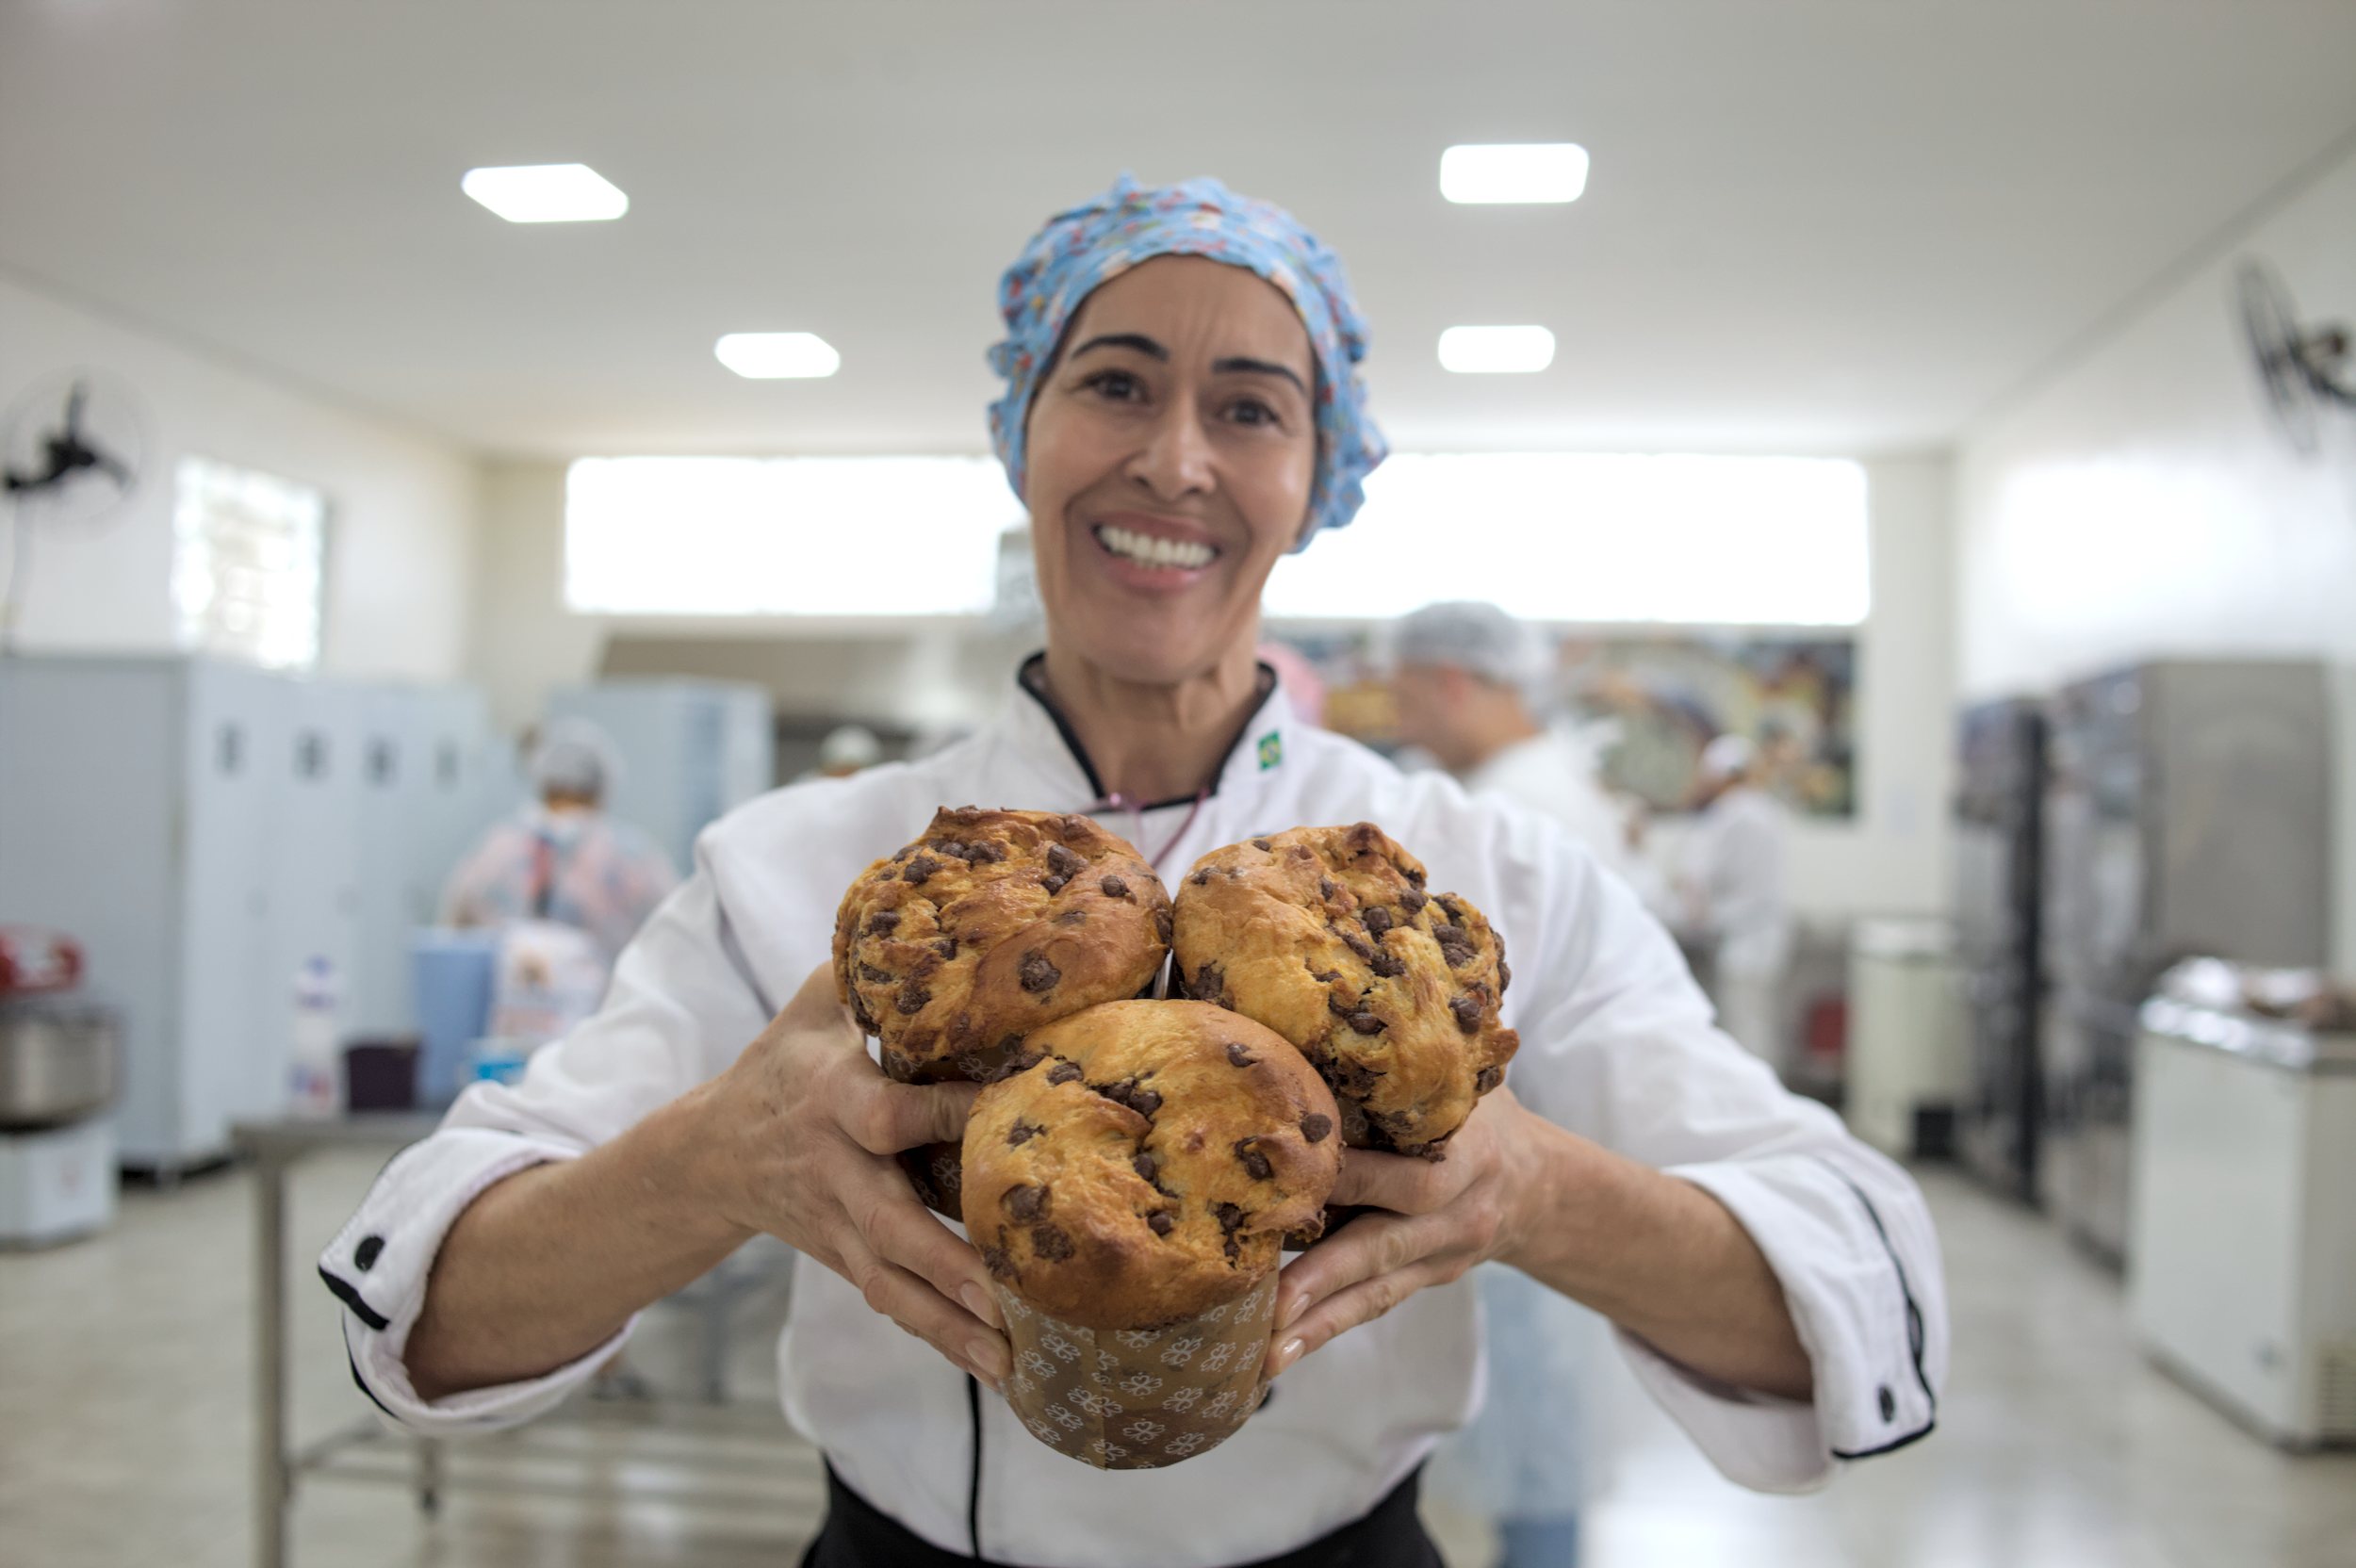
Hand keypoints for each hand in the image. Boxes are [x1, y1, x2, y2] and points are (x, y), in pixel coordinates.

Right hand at [685, 964, 1009, 1388]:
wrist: (708, 1153)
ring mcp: (840, 1227)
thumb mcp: (816, 1005)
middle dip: (948, 1263)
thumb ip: (871, 964)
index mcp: (834, 1099)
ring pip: (894, 1284)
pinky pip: (895, 1305)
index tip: (1005, 1112)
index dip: (944, 1115)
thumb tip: (935, 892)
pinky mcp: (848, 1260)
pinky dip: (942, 1339)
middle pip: (892, 1224)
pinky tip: (999, 1367)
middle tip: (1007, 1291)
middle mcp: (838, 1172)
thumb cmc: (785, 1062)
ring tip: (1013, 1359)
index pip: (892, 1110)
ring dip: (952, 1326)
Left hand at [1263, 1087, 1553, 1378]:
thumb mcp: (1464, 1079)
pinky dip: (1324, 1331)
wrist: (1543, 1185)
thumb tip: (1328, 1002)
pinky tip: (1276, 1357)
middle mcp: (1454, 1212)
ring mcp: (1440, 1257)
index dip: (1353, 1174)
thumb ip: (1411, 1059)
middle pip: (1386, 1244)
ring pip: (1375, 1291)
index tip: (1289, 1177)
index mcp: (1466, 1151)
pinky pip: (1371, 1307)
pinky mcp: (1423, 1282)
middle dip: (1327, 1272)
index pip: (1409, 1169)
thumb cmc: (1477, 1113)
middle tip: (1272, 1301)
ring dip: (1319, 1324)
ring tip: (1268, 1353)